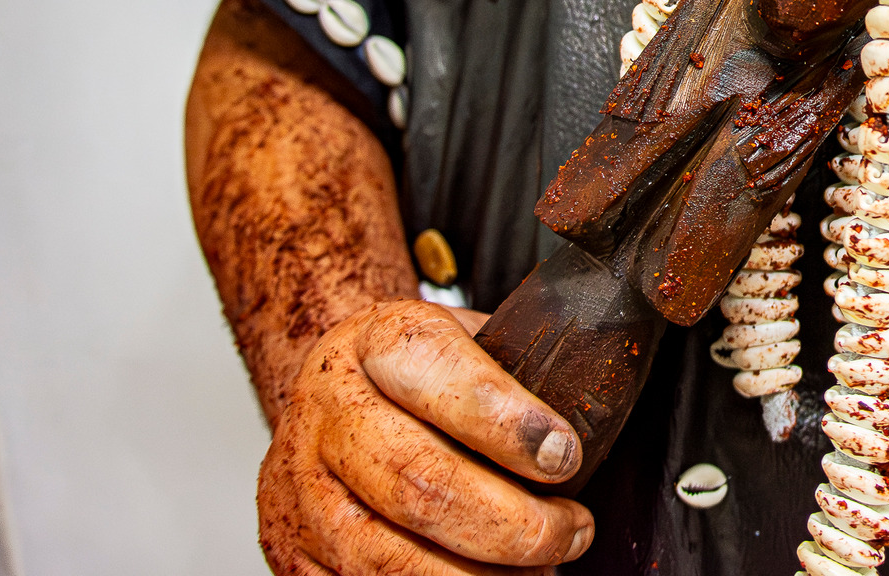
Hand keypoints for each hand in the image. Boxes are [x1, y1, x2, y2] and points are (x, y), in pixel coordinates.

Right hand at [257, 299, 593, 574]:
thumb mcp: (462, 336)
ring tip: (541, 567)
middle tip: (571, 530)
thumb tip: (597, 409)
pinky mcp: (291, 552)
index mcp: (374, 343)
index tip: (565, 453)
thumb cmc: (413, 371)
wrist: (325, 389)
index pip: (436, 373)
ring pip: (392, 559)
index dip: (507, 421)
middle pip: (419, 483)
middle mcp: (328, 413)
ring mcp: (301, 490)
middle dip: (513, 522)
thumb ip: (514, 367)